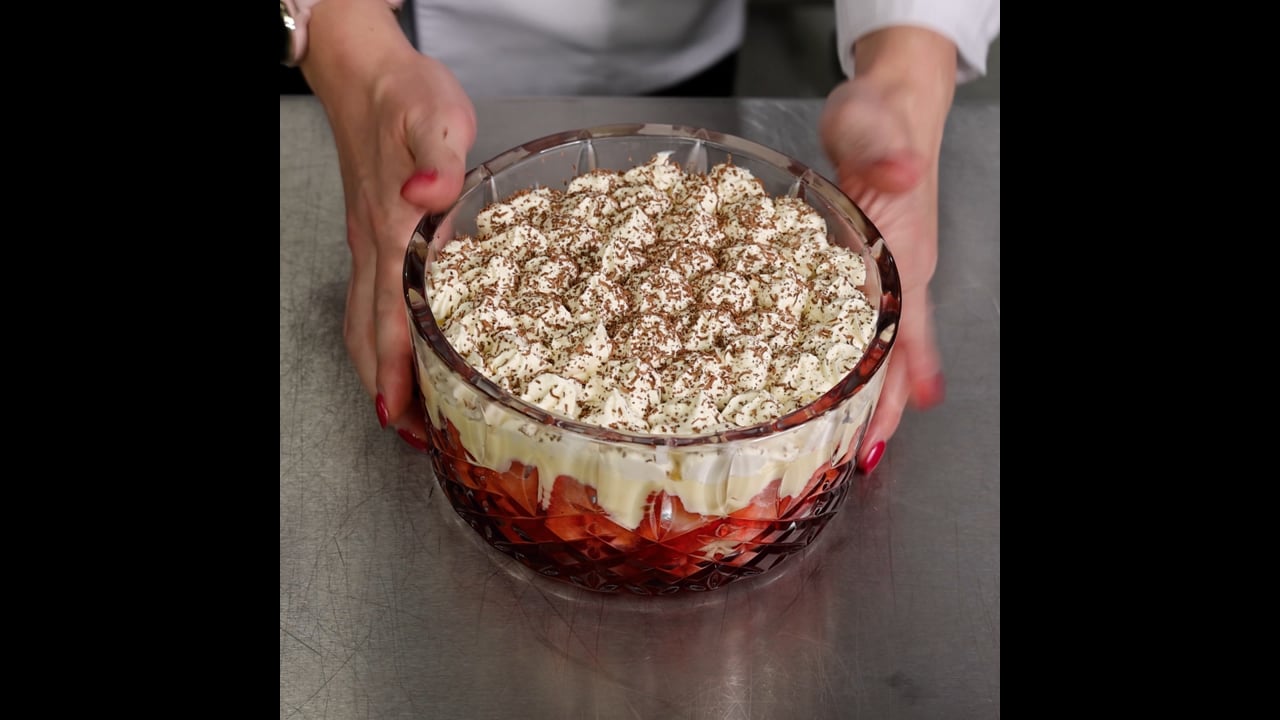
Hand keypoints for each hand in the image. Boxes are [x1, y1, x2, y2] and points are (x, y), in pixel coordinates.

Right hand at [302, 0, 475, 443]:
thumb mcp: (436, 119)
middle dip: (385, 389)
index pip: (387, 317)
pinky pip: (367, 302)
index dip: (391, 371)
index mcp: (392, 232)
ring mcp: (367, 245)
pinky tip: (396, 347)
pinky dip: (376, 338)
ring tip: (402, 408)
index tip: (396, 418)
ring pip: (361, 323)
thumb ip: (437, 161)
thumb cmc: (408, 98)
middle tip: (411, 436)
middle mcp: (373, 249)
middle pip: (368, 335)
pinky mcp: (372, 236)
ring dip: (377, 370)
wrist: (367, 76)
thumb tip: (428, 195)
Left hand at [818, 27, 956, 472]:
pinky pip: (860, 326)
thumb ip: (884, 150)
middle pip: (897, 354)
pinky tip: (838, 384)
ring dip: (871, 392)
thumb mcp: (873, 125)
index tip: (890, 427)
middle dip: (884, 406)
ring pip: (882, 346)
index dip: (898, 379)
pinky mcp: (863, 268)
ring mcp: (885, 274)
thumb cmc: (878, 117)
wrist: (888, 105)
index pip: (905, 330)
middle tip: (865, 458)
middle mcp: (901, 273)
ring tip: (853, 441)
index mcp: (904, 253)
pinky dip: (852, 360)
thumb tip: (900, 171)